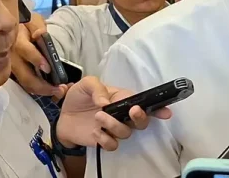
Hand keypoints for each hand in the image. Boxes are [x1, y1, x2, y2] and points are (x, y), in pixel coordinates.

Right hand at [11, 23, 66, 97]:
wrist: (13, 29)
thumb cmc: (27, 24)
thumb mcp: (33, 20)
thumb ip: (37, 26)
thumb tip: (39, 34)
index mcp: (18, 42)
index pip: (26, 52)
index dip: (37, 60)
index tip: (48, 68)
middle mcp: (13, 58)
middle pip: (25, 76)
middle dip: (42, 86)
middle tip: (59, 89)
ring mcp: (14, 68)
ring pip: (26, 84)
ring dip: (42, 90)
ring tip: (58, 91)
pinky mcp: (17, 73)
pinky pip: (27, 84)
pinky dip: (39, 89)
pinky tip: (52, 90)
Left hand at [57, 77, 172, 150]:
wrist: (62, 115)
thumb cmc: (79, 96)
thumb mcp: (87, 83)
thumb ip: (97, 88)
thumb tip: (106, 103)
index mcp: (123, 98)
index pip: (145, 103)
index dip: (158, 108)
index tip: (165, 112)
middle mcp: (123, 115)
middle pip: (142, 121)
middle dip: (140, 117)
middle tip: (131, 111)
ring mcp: (114, 128)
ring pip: (126, 133)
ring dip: (114, 125)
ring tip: (98, 116)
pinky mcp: (104, 140)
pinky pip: (112, 145)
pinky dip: (105, 139)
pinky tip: (95, 132)